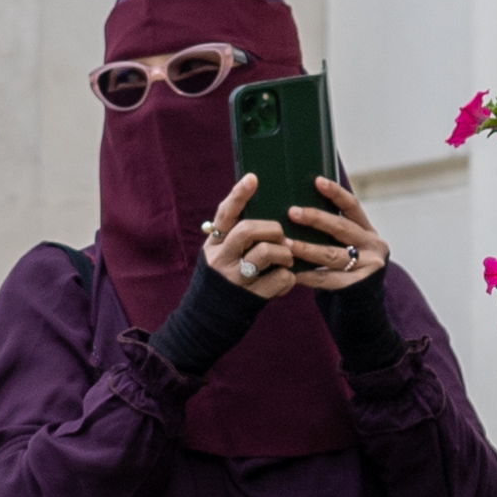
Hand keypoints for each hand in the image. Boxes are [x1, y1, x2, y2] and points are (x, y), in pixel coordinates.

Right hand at [201, 173, 324, 295]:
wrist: (208, 318)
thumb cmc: (224, 278)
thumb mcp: (220, 254)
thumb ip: (234, 236)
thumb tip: (262, 212)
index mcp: (214, 243)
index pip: (225, 214)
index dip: (239, 195)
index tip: (253, 178)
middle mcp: (221, 258)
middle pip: (248, 230)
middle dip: (272, 229)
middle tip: (280, 237)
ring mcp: (236, 278)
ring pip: (267, 252)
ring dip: (285, 253)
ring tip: (286, 259)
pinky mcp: (252, 296)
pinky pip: (281, 278)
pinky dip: (288, 278)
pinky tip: (284, 280)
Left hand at [278, 175, 390, 290]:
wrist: (364, 305)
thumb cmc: (348, 269)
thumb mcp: (349, 246)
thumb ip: (333, 231)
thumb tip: (296, 209)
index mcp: (369, 231)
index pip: (352, 207)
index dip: (335, 193)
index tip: (317, 181)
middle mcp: (374, 246)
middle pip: (342, 228)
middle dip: (316, 219)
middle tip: (292, 212)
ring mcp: (369, 266)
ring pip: (333, 254)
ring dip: (306, 249)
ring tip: (286, 244)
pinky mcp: (359, 286)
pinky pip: (328, 278)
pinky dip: (308, 275)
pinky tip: (292, 272)